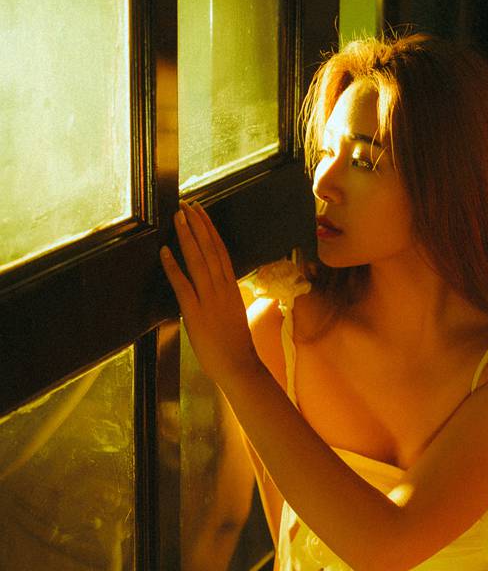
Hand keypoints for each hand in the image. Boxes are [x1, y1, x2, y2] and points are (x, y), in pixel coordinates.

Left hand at [160, 201, 258, 387]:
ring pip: (198, 260)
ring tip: (177, 217)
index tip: (201, 212)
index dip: (209, 229)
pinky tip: (165, 251)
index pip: (220, 250)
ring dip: (187, 236)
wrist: (239, 366)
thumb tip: (217, 285)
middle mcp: (222, 287)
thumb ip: (225, 295)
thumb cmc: (236, 344)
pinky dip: (173, 266)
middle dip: (197, 224)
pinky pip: (183, 285)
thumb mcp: (234, 311)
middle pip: (210, 248)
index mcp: (231, 286)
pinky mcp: (195, 312)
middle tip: (186, 204)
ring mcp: (209, 299)